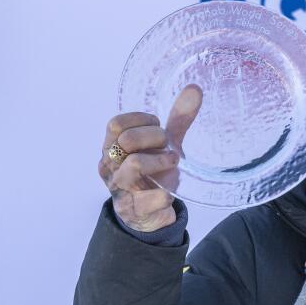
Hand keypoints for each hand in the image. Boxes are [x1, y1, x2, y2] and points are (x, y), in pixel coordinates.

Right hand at [98, 84, 201, 231]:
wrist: (148, 215)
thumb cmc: (153, 173)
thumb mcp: (163, 146)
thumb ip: (177, 120)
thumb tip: (195, 88)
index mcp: (111, 148)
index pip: (116, 124)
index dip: (141, 121)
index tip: (159, 126)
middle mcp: (110, 167)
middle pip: (126, 139)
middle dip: (154, 138)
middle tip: (169, 146)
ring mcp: (120, 190)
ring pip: (135, 164)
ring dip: (161, 161)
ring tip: (175, 163)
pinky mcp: (136, 211)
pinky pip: (154, 197)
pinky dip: (167, 192)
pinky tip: (171, 191)